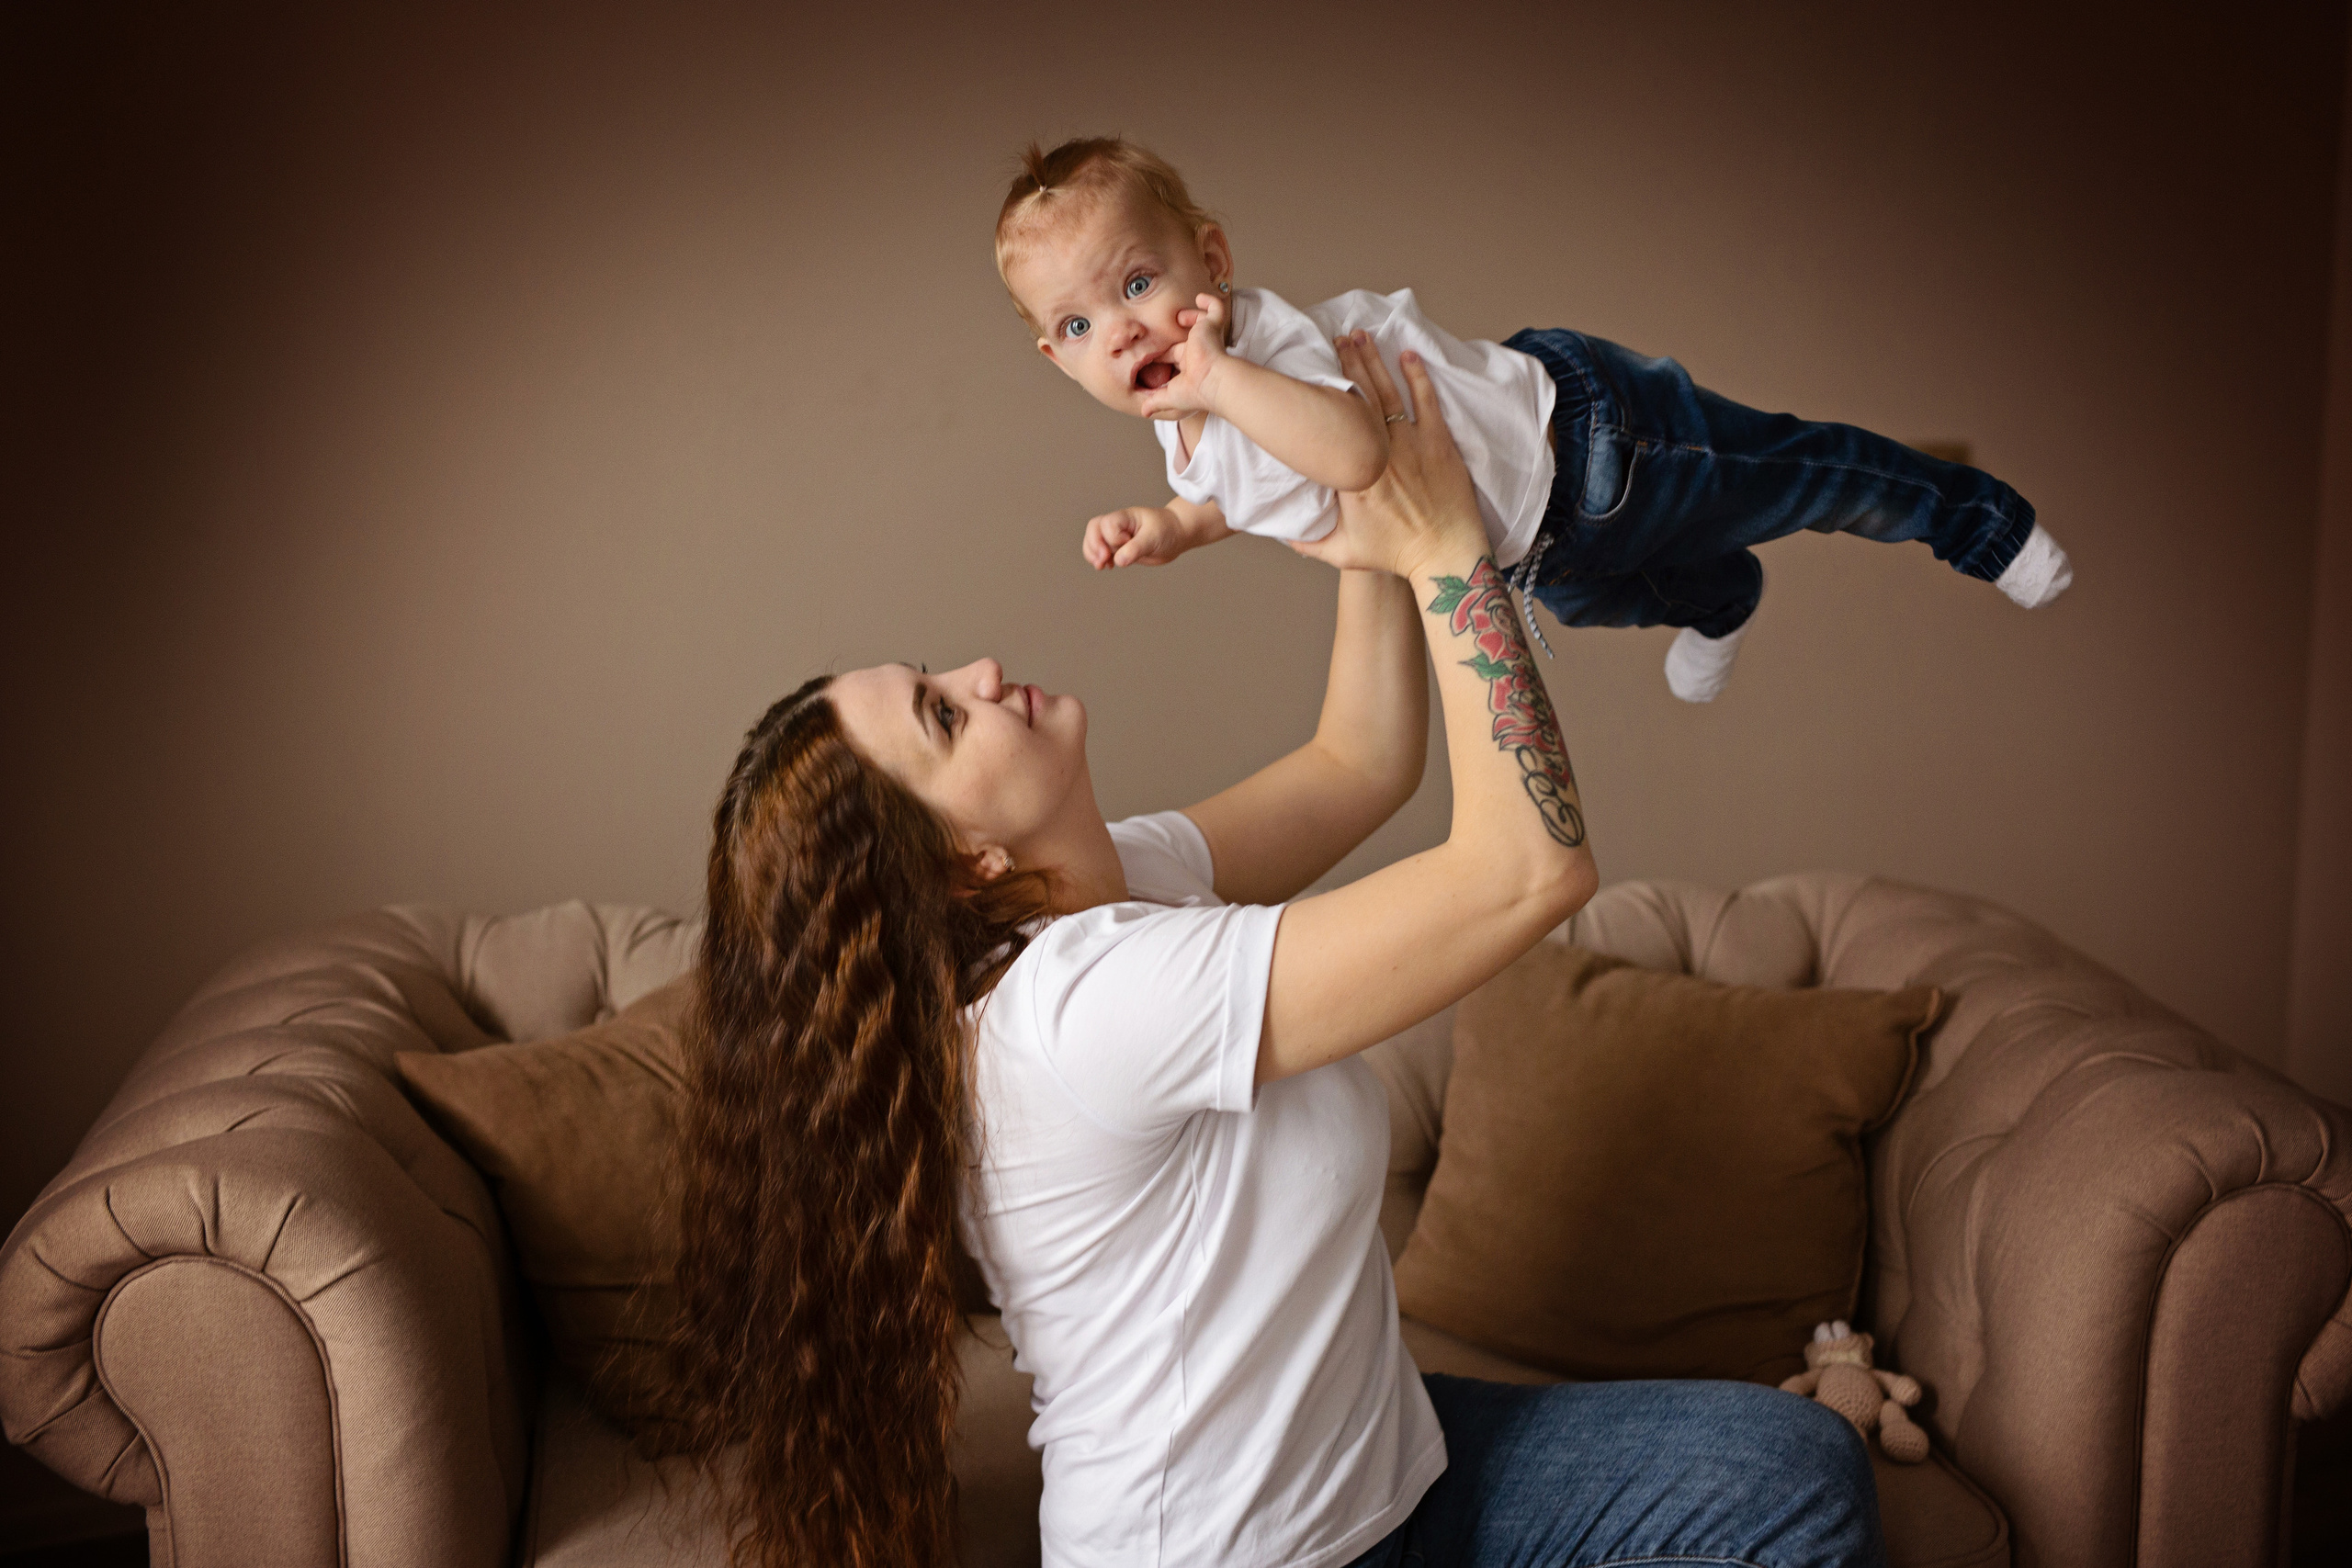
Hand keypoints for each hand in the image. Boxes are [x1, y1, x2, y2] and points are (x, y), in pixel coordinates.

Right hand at [1084, 505, 1197, 568]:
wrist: (1176, 536)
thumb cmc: (1167, 531)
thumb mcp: (1154, 538)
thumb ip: (1136, 548)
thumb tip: (1118, 561)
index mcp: (1126, 517)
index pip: (1107, 523)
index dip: (1113, 537)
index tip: (1127, 542)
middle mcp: (1118, 525)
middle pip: (1094, 529)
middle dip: (1094, 545)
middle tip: (1103, 560)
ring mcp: (1117, 536)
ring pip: (1093, 540)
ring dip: (1093, 554)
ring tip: (1101, 566)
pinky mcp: (1119, 548)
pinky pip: (1100, 551)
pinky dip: (1099, 559)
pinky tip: (1107, 566)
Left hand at [1137, 291, 1231, 420]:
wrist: (1213, 382)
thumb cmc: (1196, 392)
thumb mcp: (1170, 398)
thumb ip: (1156, 402)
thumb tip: (1143, 412)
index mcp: (1188, 366)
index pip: (1172, 356)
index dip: (1162, 354)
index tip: (1150, 352)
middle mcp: (1197, 351)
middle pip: (1185, 338)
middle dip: (1175, 334)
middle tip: (1161, 330)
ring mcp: (1206, 338)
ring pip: (1200, 321)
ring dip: (1191, 317)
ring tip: (1180, 317)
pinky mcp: (1212, 326)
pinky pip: (1216, 308)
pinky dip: (1209, 301)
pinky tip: (1200, 297)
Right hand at [1287, 331, 1482, 579]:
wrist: (1446, 556)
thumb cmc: (1396, 556)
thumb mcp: (1343, 554)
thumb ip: (1308, 544)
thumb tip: (1280, 535)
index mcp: (1351, 475)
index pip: (1332, 427)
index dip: (1322, 396)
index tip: (1309, 372)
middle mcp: (1378, 452)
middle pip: (1359, 397)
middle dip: (1347, 363)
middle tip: (1335, 338)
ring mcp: (1411, 444)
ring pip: (1388, 392)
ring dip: (1374, 362)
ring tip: (1360, 336)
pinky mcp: (1438, 443)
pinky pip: (1426, 401)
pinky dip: (1417, 375)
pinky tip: (1407, 354)